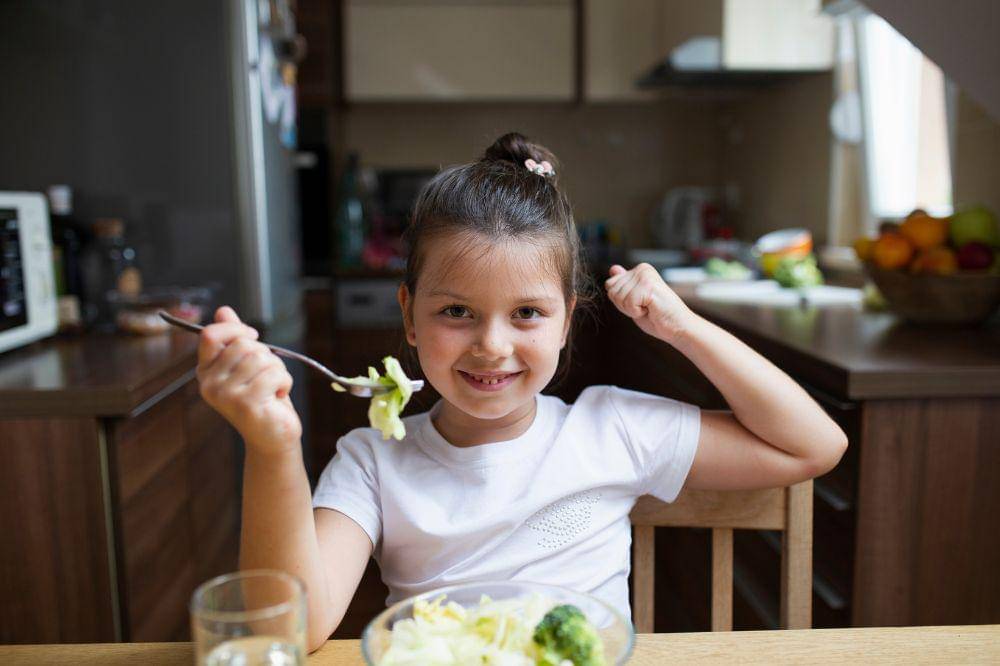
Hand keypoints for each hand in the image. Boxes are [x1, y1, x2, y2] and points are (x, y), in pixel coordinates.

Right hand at [196, 306, 301, 454]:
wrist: (272, 437)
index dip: (236, 329)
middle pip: (244, 345)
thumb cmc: (262, 398)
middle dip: (266, 355)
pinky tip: (277, 397)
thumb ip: (233, 339)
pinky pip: (274, 375)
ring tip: (273, 388)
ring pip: (262, 358)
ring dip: (278, 370)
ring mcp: (226, 395)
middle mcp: (210, 384)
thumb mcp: (247, 365)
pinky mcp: (246, 405)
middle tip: (267, 377)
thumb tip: (223, 310)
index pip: (211, 335)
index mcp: (205, 371)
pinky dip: (285, 382)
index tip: (254, 337)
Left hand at [605, 263, 695, 342]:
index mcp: (639, 270)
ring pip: (618, 297)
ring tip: (649, 308)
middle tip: (644, 307)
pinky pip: (628, 303)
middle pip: (612, 291)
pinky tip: (651, 309)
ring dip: (631, 309)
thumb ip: (623, 284)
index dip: (620, 301)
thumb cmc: (658, 316)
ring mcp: (645, 276)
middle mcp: (642, 269)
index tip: (639, 303)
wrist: (678, 327)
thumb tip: (613, 268)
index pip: (610, 285)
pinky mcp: (648, 286)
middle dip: (624, 306)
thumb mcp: (634, 299)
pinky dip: (636, 312)